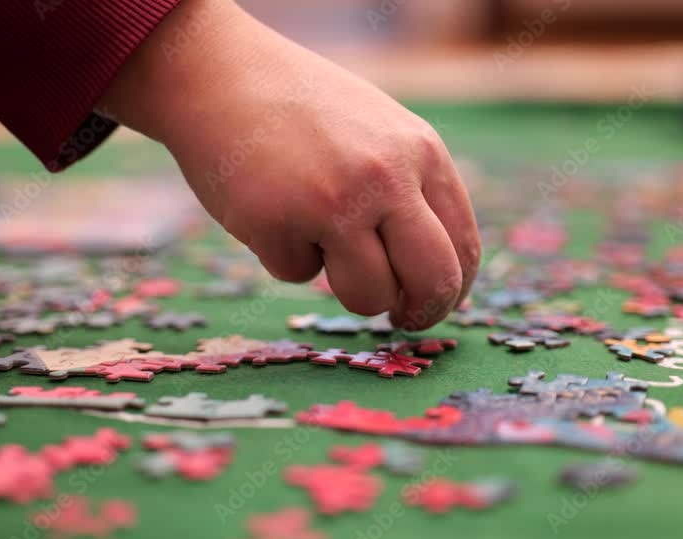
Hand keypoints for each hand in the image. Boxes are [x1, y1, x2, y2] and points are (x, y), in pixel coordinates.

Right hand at [103, 0, 479, 329]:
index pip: (462, 246)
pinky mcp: (280, 223)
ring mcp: (334, 202)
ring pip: (368, 296)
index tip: (431, 306)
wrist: (220, 74)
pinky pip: (297, 274)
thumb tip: (434, 277)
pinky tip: (268, 204)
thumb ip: (410, 190)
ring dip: (346, 288)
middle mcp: (387, 178)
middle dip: (420, 313)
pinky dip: (282, 253)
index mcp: (421, 152)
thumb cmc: (300, 109)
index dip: (450, 291)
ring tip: (316, 237)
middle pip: (432, 282)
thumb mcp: (379, 133)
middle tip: (398, 319)